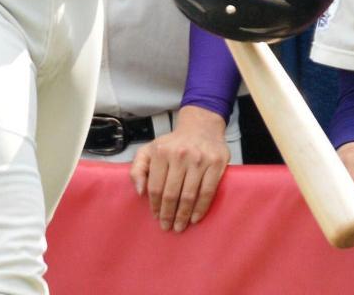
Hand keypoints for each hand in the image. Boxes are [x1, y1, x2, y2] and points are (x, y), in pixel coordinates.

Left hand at [129, 106, 229, 231]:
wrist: (201, 126)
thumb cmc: (173, 143)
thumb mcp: (149, 150)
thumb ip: (137, 169)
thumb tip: (139, 191)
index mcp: (162, 152)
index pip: (156, 187)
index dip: (155, 206)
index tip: (156, 217)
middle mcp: (181, 154)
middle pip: (172, 194)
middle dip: (168, 215)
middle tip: (168, 227)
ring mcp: (200, 158)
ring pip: (189, 195)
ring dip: (183, 215)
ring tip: (180, 226)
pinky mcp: (216, 162)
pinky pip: (207, 191)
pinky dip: (201, 208)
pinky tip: (195, 218)